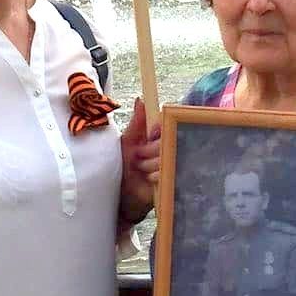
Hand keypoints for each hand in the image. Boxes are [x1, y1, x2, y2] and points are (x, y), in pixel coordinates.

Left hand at [118, 98, 159, 227]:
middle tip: (138, 154)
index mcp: (158, 136)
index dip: (161, 127)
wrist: (123, 195)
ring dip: (151, 162)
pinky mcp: (173, 180)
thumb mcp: (127, 142)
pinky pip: (170, 172)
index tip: (150, 133)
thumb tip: (141, 99)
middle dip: (151, 147)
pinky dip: (157, 174)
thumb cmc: (123, 167)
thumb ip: (136, 122)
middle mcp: (168, 148)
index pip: (168, 124)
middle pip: (170, 139)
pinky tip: (148, 178)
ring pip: (169, 155)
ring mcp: (172, 164)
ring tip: (140, 168)